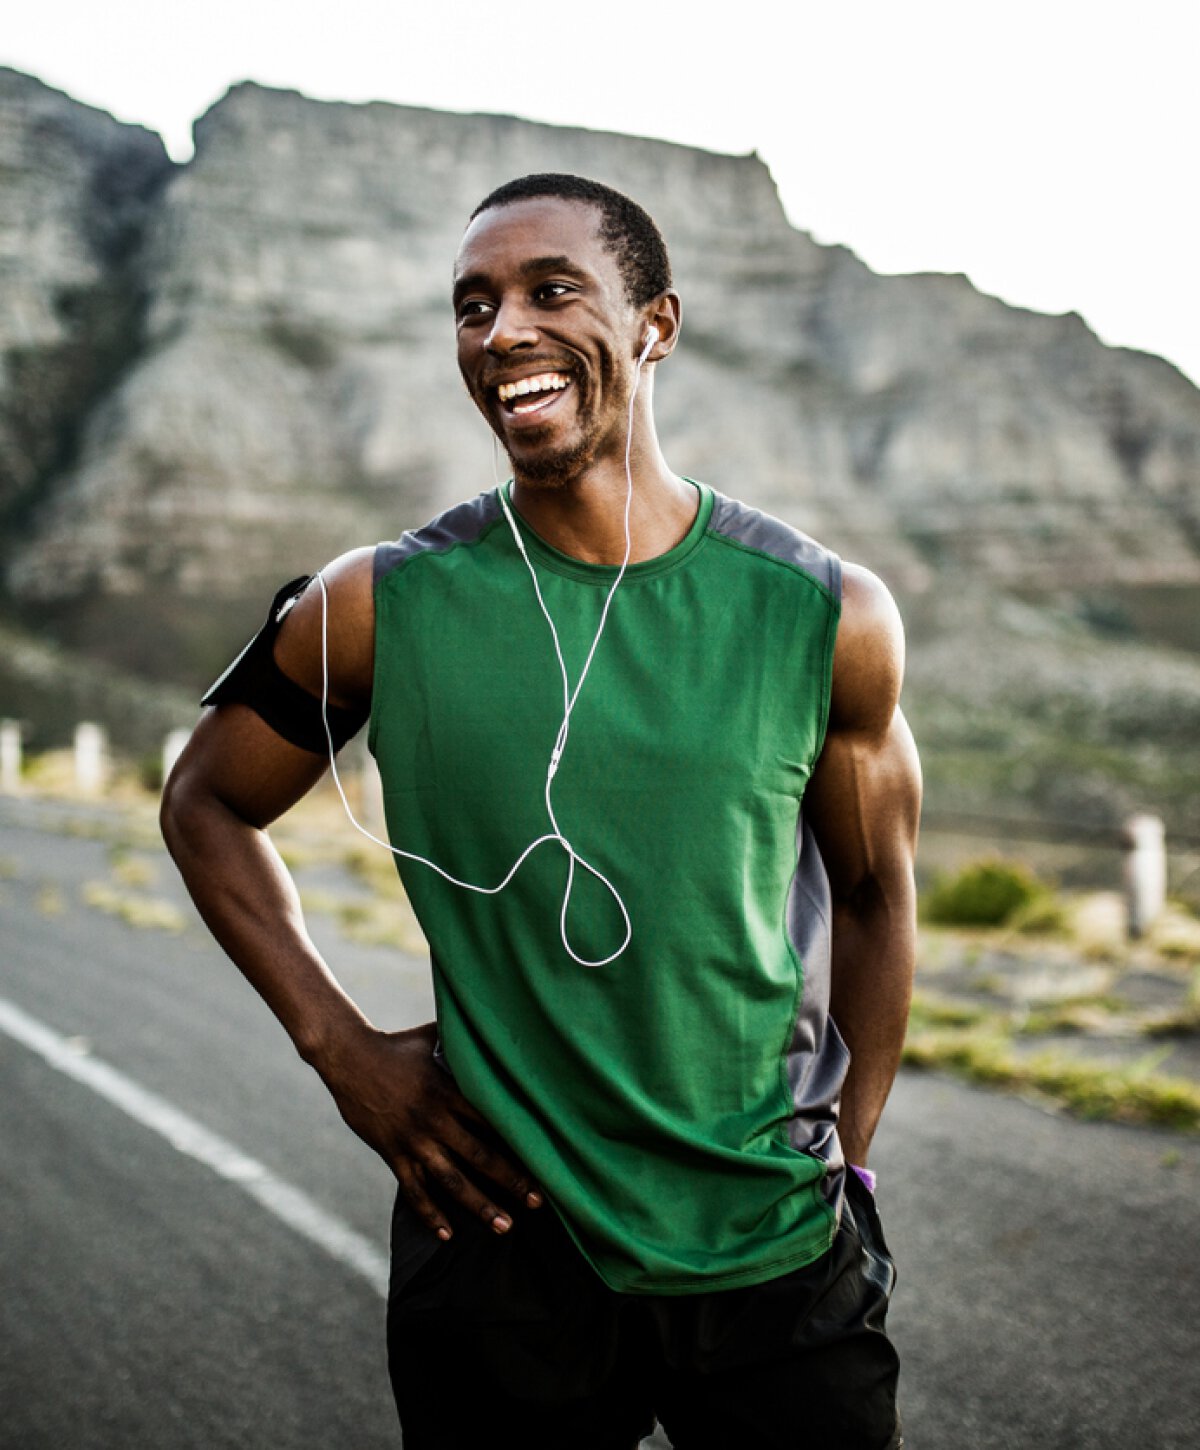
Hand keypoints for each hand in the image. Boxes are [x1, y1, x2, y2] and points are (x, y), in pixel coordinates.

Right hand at [316, 1021, 541, 1239]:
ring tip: (504, 1226)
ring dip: (479, 1205)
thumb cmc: (398, 1044)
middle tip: (538, 1202)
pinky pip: (413, 1190)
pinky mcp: (391, 1153)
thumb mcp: (433, 1036)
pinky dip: (430, 1214)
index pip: (493, 1120)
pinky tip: (448, 1234)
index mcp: (449, 1090)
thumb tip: (494, 1022)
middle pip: (479, 1155)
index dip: (520, 1140)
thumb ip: (463, 1039)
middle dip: (510, 1180)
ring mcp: (412, 1140)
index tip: (544, 1156)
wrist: (348, 1057)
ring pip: (450, 1181)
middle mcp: (434, 1119)